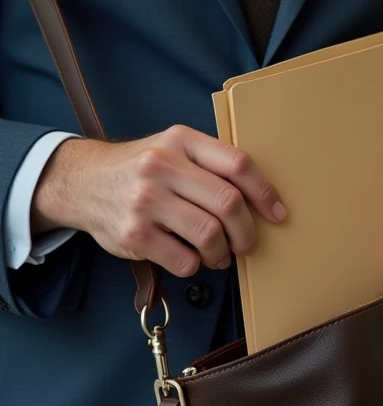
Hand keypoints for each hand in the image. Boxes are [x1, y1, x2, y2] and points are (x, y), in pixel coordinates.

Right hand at [30, 125, 285, 276]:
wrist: (82, 182)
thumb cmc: (141, 168)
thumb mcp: (173, 147)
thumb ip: (210, 162)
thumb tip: (260, 196)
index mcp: (181, 141)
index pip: (237, 164)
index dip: (265, 193)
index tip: (277, 213)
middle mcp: (162, 166)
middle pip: (228, 203)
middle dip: (247, 232)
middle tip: (246, 244)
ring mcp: (145, 201)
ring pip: (209, 235)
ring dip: (222, 253)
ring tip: (219, 254)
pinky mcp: (133, 234)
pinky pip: (184, 260)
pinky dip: (195, 264)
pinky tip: (190, 258)